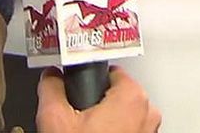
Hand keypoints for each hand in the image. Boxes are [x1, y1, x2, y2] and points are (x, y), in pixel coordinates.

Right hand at [36, 66, 160, 132]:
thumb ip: (52, 88)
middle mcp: (147, 112)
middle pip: (116, 94)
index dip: (88, 83)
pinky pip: (127, 132)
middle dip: (96, 105)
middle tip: (77, 121)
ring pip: (122, 116)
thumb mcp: (55, 119)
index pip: (109, 72)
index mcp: (132, 96)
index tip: (77, 93)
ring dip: (105, 123)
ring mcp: (149, 132)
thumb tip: (51, 77)